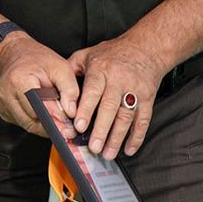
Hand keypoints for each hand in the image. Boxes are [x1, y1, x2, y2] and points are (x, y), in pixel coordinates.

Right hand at [0, 31, 79, 138]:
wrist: (15, 52)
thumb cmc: (37, 58)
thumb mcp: (61, 67)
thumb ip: (70, 90)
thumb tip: (71, 112)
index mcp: (20, 81)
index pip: (39, 109)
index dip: (56, 119)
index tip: (68, 128)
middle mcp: (7, 94)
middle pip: (33, 121)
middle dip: (52, 125)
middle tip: (67, 127)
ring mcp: (2, 104)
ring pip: (28, 126)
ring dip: (44, 126)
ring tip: (57, 118)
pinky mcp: (3, 110)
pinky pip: (23, 123)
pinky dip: (35, 121)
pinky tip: (42, 112)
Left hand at [69, 36, 164, 158]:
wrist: (146, 48)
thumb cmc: (114, 53)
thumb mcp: (89, 54)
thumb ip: (71, 69)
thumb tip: (54, 87)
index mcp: (101, 69)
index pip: (93, 91)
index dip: (86, 110)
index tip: (79, 127)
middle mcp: (119, 80)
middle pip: (110, 107)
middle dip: (101, 129)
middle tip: (93, 147)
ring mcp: (135, 90)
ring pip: (126, 116)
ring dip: (117, 137)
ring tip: (108, 154)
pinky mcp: (147, 98)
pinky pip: (143, 120)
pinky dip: (137, 136)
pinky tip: (129, 149)